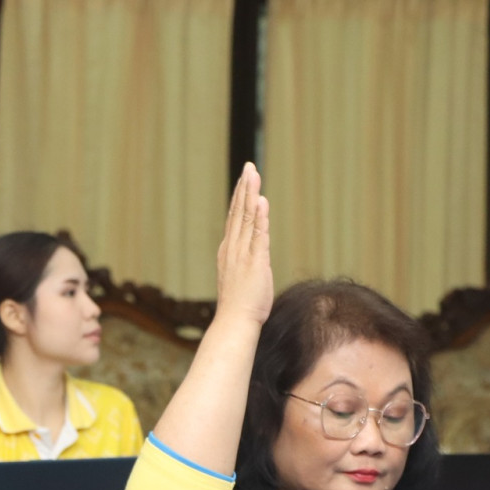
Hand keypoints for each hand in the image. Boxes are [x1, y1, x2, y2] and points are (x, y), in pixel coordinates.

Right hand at [214, 162, 272, 326]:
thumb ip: (245, 264)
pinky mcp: (254, 261)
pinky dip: (259, 217)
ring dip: (250, 195)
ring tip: (253, 174)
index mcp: (229, 251)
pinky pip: (257, 234)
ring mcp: (242, 254)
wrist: (234, 322)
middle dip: (244, 188)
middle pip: (238, 212)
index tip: (244, 180)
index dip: (239, 198)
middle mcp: (233, 248)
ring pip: (246, 218)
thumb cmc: (239, 306)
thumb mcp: (241, 279)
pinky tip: (260, 201)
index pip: (235, 219)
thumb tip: (251, 256)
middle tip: (249, 166)